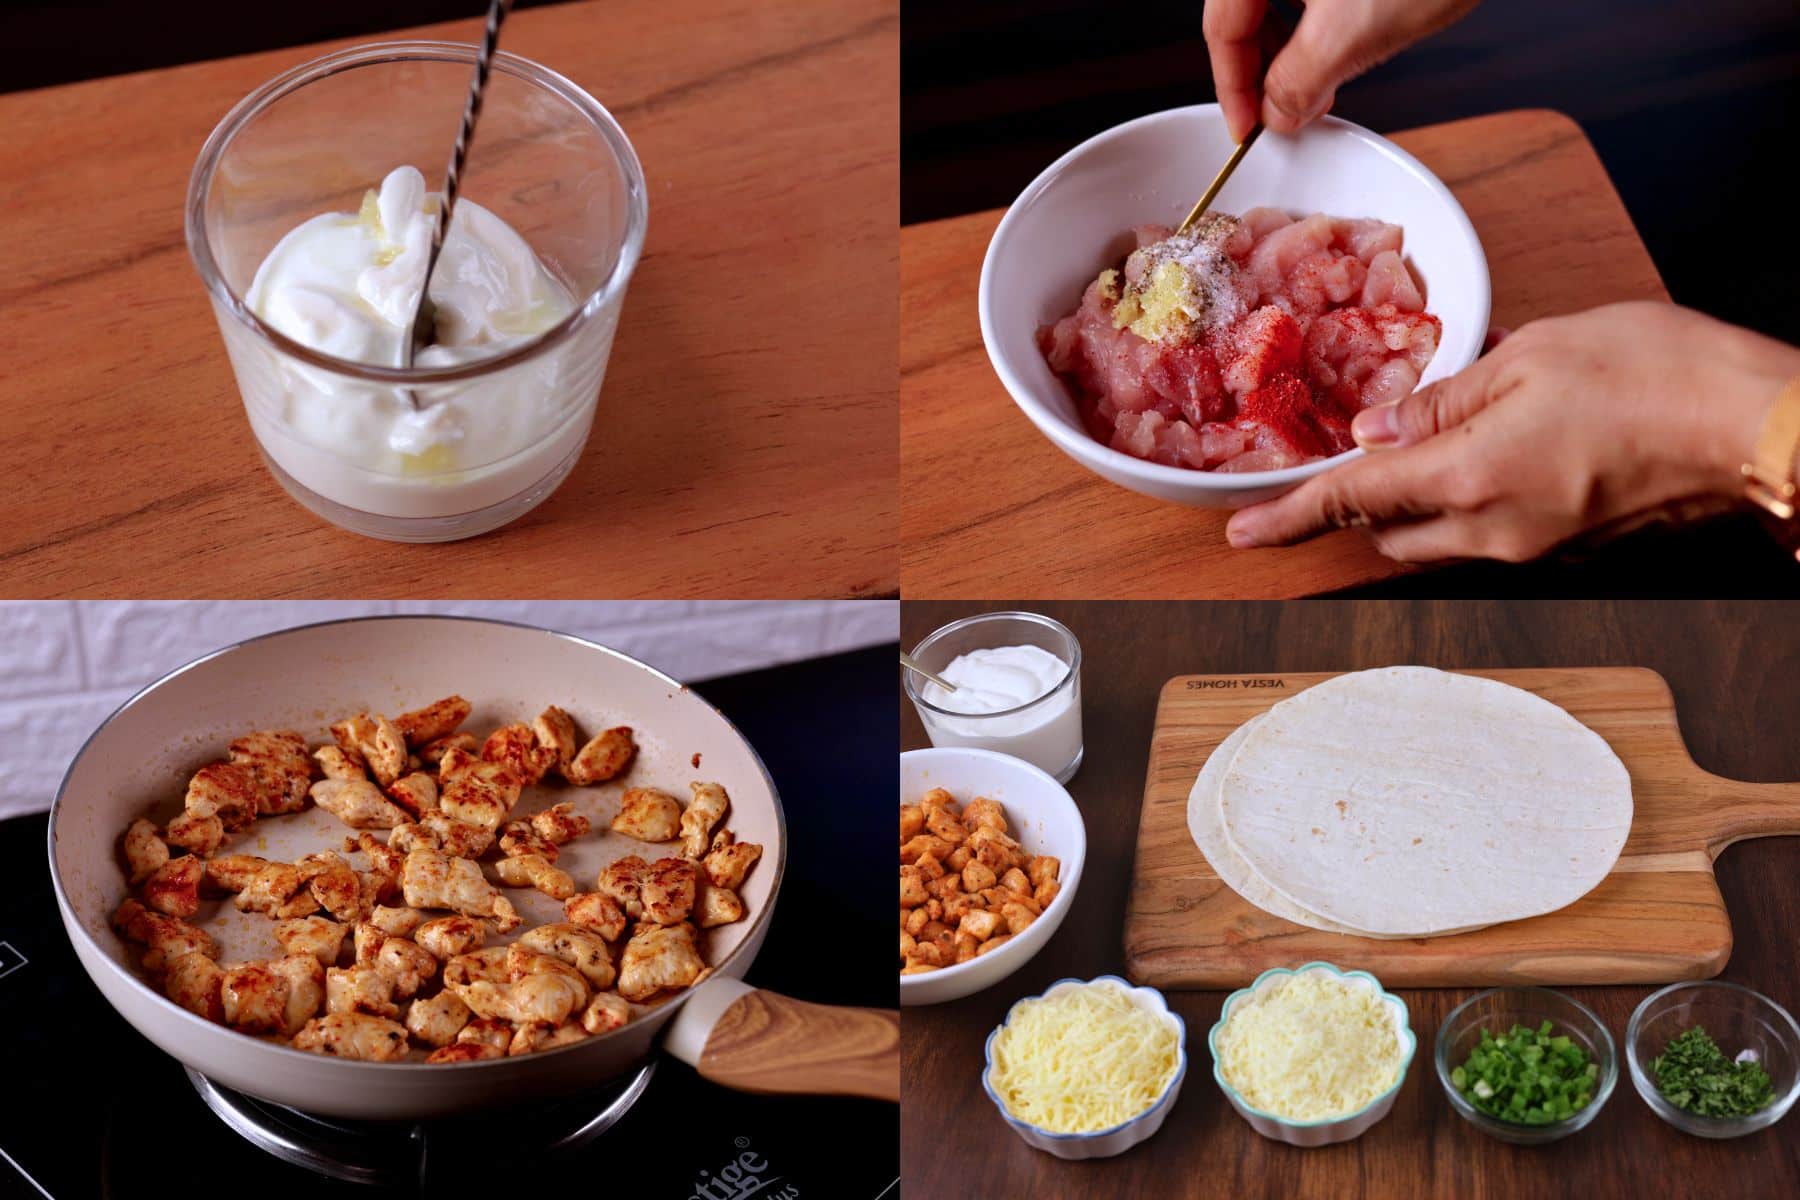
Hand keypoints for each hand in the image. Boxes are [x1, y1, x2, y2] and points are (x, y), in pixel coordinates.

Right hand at [1204, 0, 1481, 140]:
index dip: (1231, 87)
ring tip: (1317, 82)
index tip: (1247, 130)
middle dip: (1261, 67)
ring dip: (1291, 46)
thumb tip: (1277, 112)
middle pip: (1242, 12)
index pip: (1221, 27)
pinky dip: (1319, 19)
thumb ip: (1298, 82)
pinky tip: (1346, 41)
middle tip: (1281, 111)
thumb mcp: (1350, 33)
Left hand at [1225, 302, 1799, 561]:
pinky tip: (1494, 451)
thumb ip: (1443, 400)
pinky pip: (1489, 535)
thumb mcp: (1532, 357)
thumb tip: (1378, 432)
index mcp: (1469, 478)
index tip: (1240, 534)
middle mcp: (1492, 530)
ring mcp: (1534, 550)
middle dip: (1357, 504)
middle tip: (1348, 463)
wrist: (1758, 428)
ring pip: (1438, 540)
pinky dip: (1468, 502)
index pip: (1351, 504)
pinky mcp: (1568, 552)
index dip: (1288, 519)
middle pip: (1388, 533)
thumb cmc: (1656, 373)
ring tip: (1428, 446)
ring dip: (1413, 505)